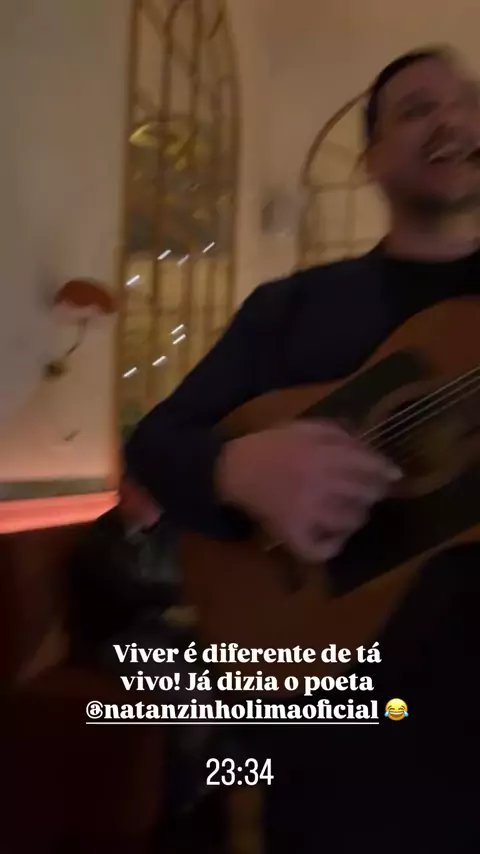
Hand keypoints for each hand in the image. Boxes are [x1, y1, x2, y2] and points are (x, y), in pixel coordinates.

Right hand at [216, 420, 400, 561]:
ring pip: (350, 520)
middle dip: (374, 493)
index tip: (395, 475)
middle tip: (371, 493)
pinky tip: (335, 538)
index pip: (367, 464)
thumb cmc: (272, 446)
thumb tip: (369, 446)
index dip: (385, 470)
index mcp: (322, 453)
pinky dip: (332, 547)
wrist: (234, 469)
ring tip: (352, 512)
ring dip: (357, 516)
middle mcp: (319, 483)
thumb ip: (338, 434)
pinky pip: (320, 549)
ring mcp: (307, 511)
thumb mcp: (305, 428)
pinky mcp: (292, 533)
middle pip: (365, 493)